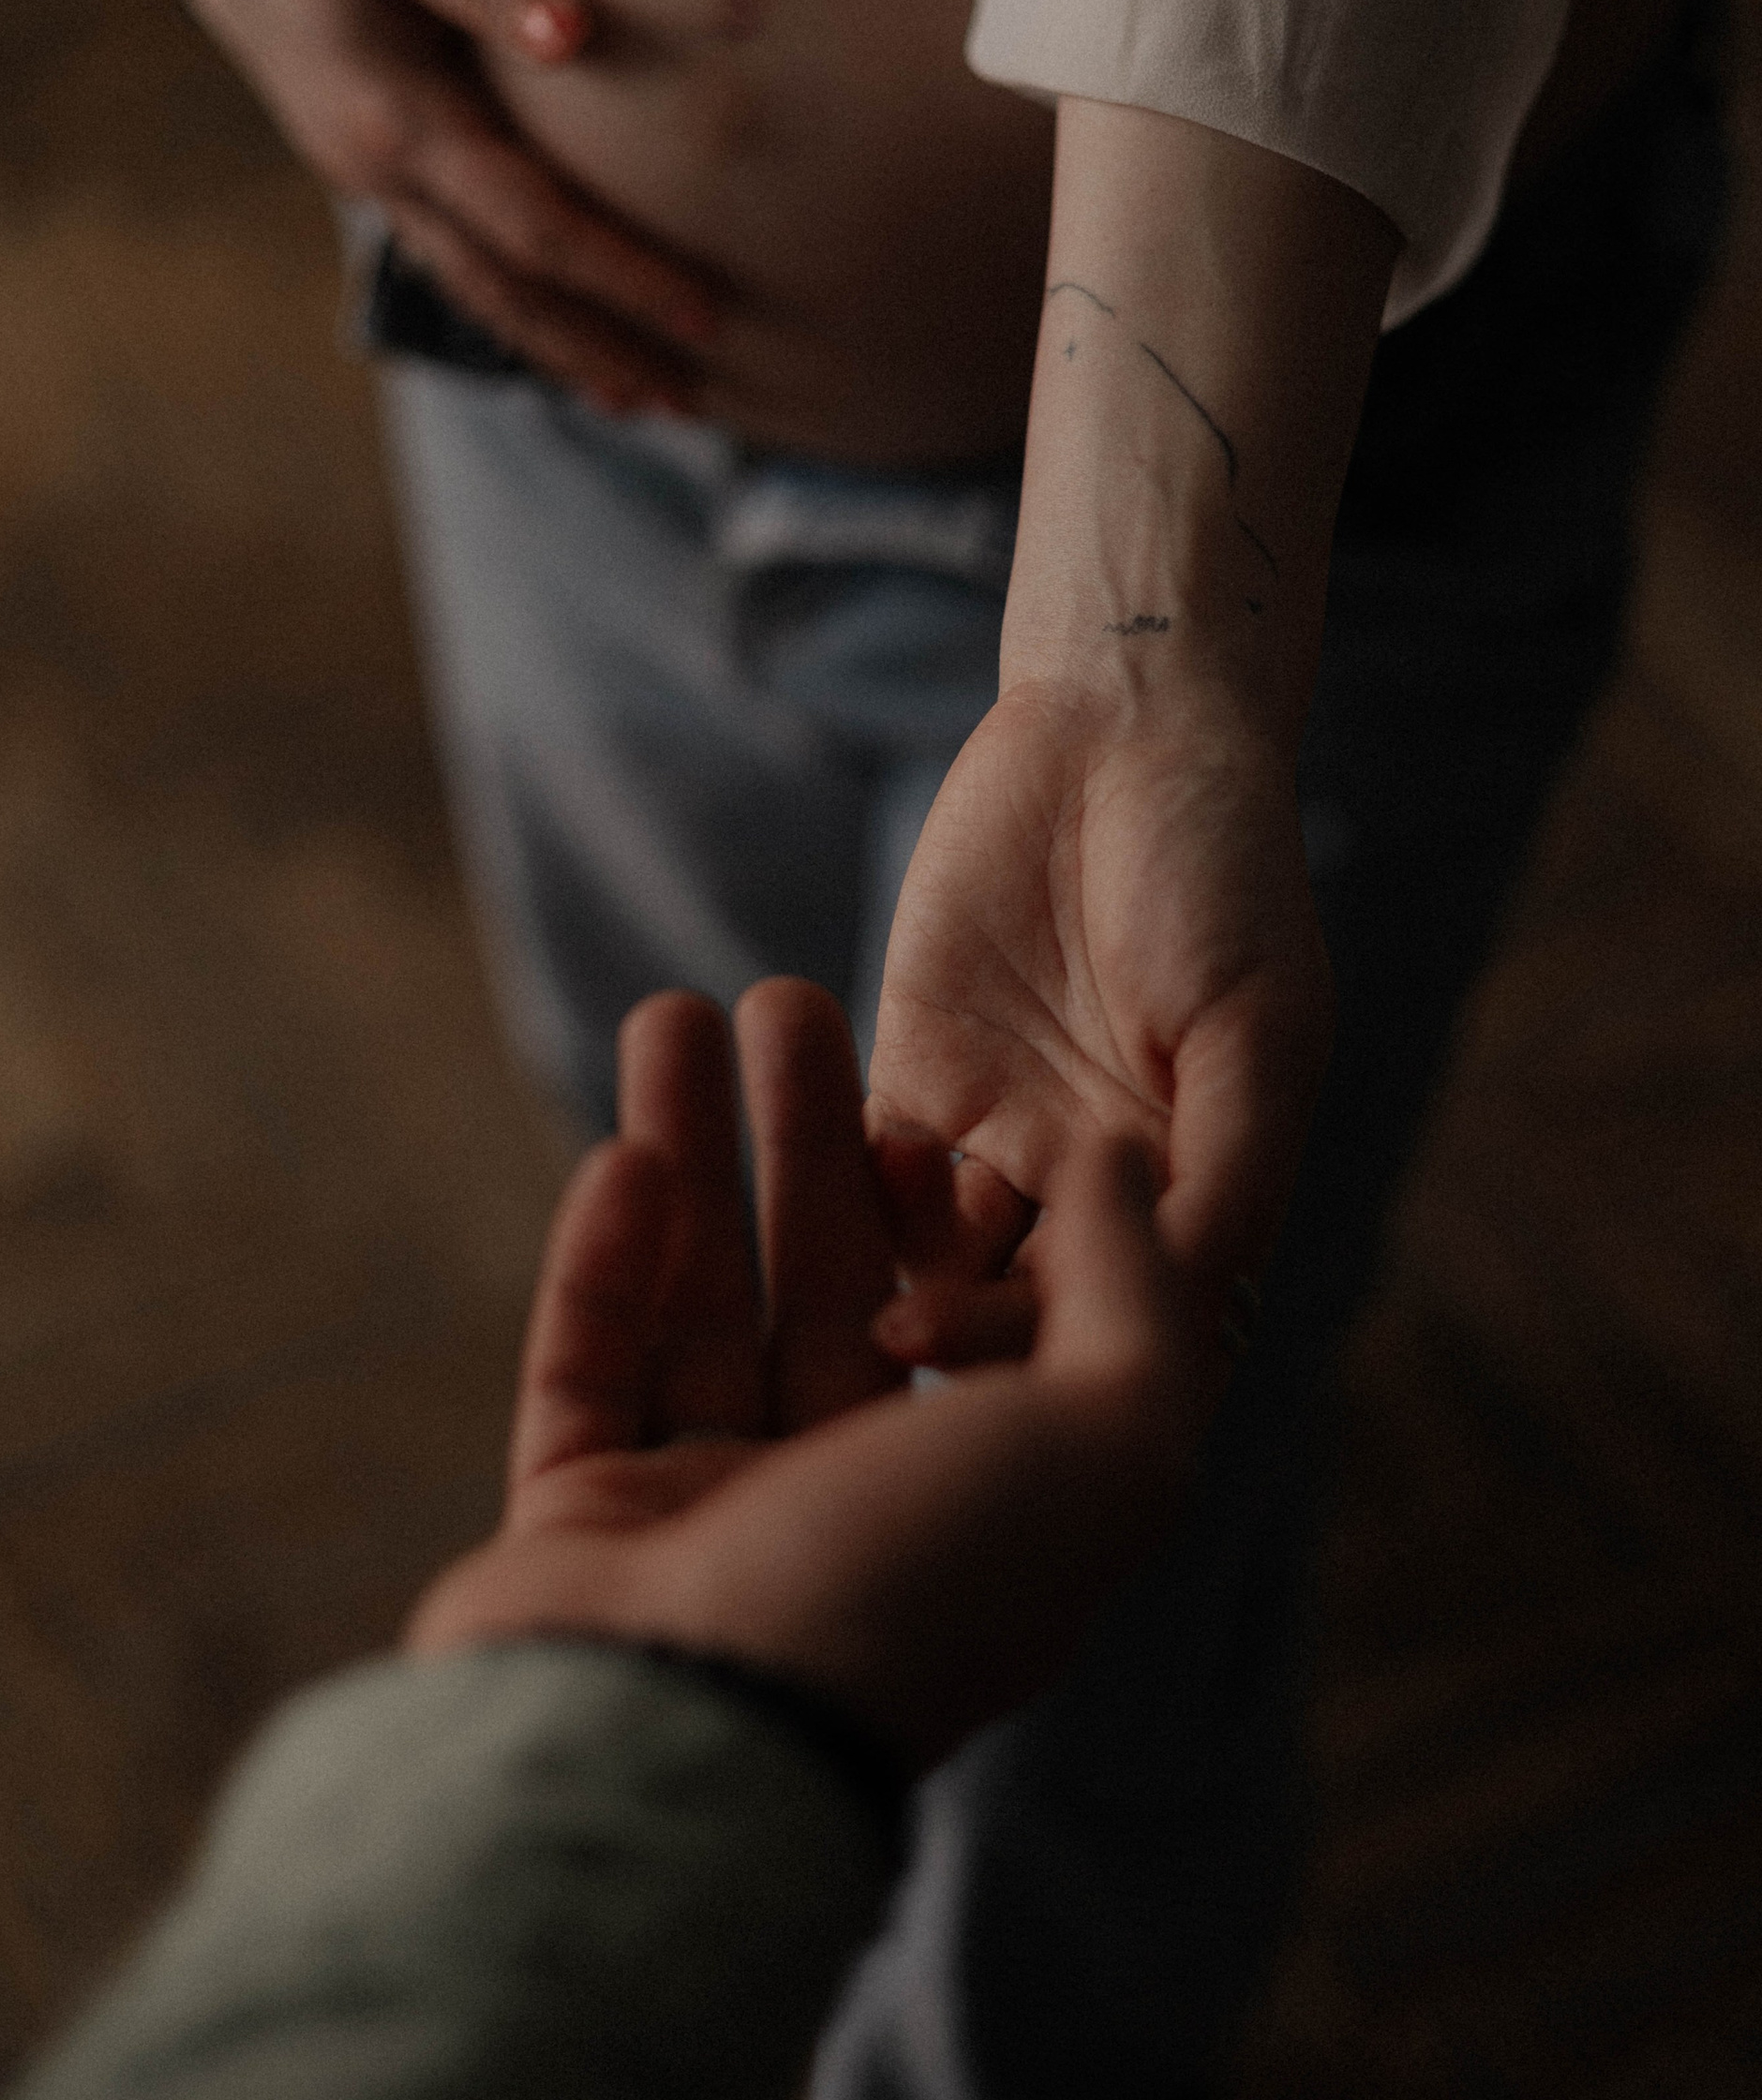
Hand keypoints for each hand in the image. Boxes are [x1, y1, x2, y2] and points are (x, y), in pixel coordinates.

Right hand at [178, 0, 720, 413]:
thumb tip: (574, 31)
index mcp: (401, 124)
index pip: (530, 224)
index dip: (619, 274)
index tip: (703, 314)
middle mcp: (388, 180)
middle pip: (509, 290)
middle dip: (602, 347)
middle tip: (693, 401)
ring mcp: (383, 194)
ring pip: (482, 296)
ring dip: (567, 355)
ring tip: (651, 401)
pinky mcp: (388, 189)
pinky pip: (466, 272)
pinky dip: (528, 318)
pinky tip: (580, 347)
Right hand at [407, 978, 1204, 1768]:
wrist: (681, 1744)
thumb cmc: (913, 1592)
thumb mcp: (1107, 1443)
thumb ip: (1131, 1292)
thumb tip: (1124, 1166)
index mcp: (981, 1514)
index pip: (975, 1319)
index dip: (950, 1189)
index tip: (926, 1077)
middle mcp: (848, 1519)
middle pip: (830, 1284)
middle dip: (810, 1136)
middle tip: (782, 994)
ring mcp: (704, 1526)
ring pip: (703, 1304)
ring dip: (694, 1158)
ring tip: (676, 1013)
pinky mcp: (578, 1526)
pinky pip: (593, 1368)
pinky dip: (606, 1265)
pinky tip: (623, 1154)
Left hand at [869, 670, 1332, 1308]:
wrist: (1121, 731)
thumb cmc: (1221, 876)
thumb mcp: (1257, 1032)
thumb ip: (1228, 1177)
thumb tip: (1182, 1321)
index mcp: (1197, 1194)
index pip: (1145, 1324)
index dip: (1096, 1359)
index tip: (1045, 1369)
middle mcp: (1094, 1186)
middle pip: (1031, 1309)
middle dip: (980, 1337)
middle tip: (917, 1341)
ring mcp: (1000, 1133)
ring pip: (939, 1257)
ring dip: (905, 1281)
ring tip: (873, 1288)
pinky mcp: (914, 1074)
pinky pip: (864, 1165)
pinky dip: (848, 1190)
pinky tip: (842, 1182)